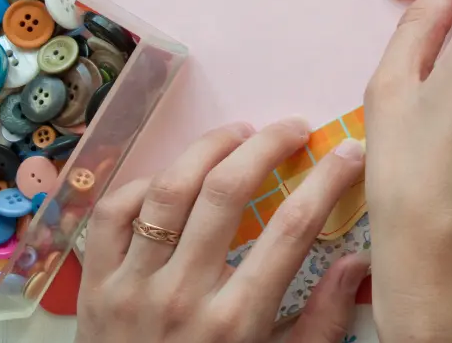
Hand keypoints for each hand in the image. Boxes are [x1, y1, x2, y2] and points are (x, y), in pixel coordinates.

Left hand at [76, 119, 367, 342]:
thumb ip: (321, 323)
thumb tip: (357, 262)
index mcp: (236, 322)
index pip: (293, 228)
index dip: (328, 180)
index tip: (348, 151)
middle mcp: (183, 295)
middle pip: (226, 192)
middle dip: (267, 145)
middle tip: (293, 129)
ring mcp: (132, 286)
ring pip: (169, 190)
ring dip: (209, 148)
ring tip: (239, 134)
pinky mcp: (94, 285)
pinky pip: (112, 213)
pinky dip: (143, 184)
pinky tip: (174, 177)